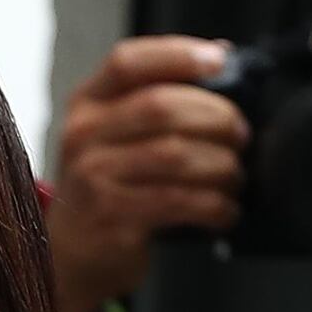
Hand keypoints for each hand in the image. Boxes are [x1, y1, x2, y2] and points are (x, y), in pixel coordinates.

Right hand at [45, 35, 244, 311]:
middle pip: (161, 106)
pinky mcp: (113, 217)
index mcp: (87, 105)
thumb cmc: (106, 190)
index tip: (220, 60)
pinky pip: (178, 202)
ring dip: (220, 166)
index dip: (178, 55)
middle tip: (241, 135)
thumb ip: (155, 98)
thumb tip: (220, 56)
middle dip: (216, 117)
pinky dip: (214, 205)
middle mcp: (84, 136)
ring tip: (235, 176)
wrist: (69, 256)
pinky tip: (225, 210)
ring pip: (175, 155)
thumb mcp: (115, 137)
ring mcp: (94, 177)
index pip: (129, 62)